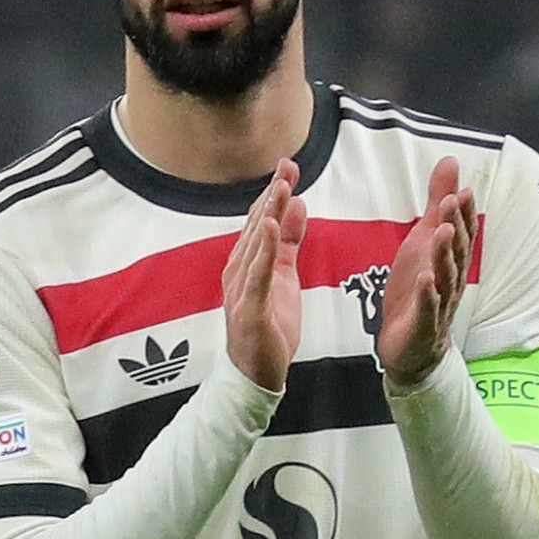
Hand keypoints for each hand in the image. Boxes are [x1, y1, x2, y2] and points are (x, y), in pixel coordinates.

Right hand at [223, 159, 305, 391]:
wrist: (255, 373)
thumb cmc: (268, 325)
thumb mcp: (285, 276)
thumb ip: (291, 243)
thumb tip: (299, 205)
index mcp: (247, 263)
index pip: (262, 221)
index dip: (275, 193)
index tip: (288, 166)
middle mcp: (239, 271)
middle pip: (258, 227)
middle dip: (273, 196)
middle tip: (286, 167)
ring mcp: (242, 289)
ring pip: (257, 246)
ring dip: (269, 215)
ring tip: (282, 188)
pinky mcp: (251, 308)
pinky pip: (258, 275)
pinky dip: (264, 251)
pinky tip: (272, 229)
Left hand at [378, 157, 475, 388]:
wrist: (411, 344)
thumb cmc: (420, 288)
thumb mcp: (424, 240)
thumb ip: (437, 205)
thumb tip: (450, 162)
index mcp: (452, 260)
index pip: (463, 234)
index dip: (464, 213)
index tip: (464, 190)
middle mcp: (451, 280)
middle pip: (457, 252)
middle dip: (456, 226)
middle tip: (452, 202)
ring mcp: (439, 304)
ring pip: (445, 278)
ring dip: (444, 255)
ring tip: (441, 232)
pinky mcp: (423, 325)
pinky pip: (428, 309)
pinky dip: (427, 295)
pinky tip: (425, 279)